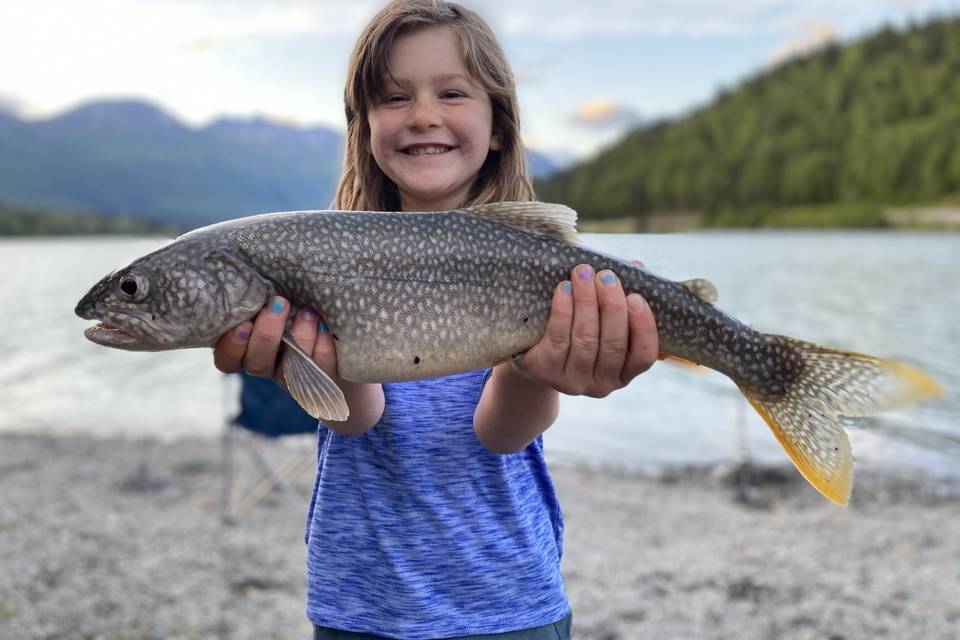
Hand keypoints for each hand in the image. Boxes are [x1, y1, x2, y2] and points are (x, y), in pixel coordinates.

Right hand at [213, 297, 383, 432]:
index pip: (227, 359)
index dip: (231, 345)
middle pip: (256, 363)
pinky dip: (322, 348)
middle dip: (267, 334)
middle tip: (279, 304)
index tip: (243, 323)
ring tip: (308, 312)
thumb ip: (264, 289)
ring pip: (288, 371)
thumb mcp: (280, 295)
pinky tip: (326, 328)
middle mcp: (268, 365)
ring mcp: (294, 376)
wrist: (343, 336)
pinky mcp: (322, 379)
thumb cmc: (298, 301)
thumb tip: (258, 257)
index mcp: (247, 347)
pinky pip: (320, 370)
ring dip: (298, 339)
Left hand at [512, 263, 657, 397]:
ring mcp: (573, 381)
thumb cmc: (578, 330)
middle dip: (611, 305)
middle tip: (606, 275)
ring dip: (586, 301)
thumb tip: (636, 265)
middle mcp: (602, 385)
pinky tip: (563, 289)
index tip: (636, 297)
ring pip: (585, 339)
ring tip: (583, 273)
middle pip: (613, 344)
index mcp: (624, 373)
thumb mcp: (602, 319)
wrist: (534, 354)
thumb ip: (622, 296)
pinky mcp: (546, 372)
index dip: (643, 327)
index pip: (644, 356)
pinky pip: (558, 338)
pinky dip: (563, 311)